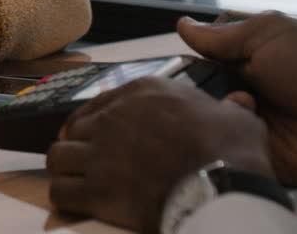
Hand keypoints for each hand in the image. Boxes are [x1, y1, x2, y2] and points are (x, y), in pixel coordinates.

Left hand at [47, 76, 273, 233]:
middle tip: (87, 161)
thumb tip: (238, 103)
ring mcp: (100, 152)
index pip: (100, 101)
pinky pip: (60, 191)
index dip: (95, 120)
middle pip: (74, 129)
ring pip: (58, 156)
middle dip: (79, 145)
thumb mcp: (237, 118)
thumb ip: (229, 108)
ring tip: (76, 180)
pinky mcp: (96, 189)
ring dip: (66, 169)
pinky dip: (65, 197)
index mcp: (143, 94)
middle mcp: (114, 118)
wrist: (222, 189)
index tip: (97, 133)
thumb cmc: (231, 153)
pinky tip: (76, 201)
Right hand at [177, 12, 296, 190]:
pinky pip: (219, 149)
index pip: (194, 63)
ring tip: (244, 105)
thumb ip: (222, 35)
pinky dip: (227, 138)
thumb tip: (183, 26)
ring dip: (216, 111)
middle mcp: (236, 93)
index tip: (186, 65)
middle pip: (191, 94)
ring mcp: (241, 124)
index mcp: (239, 62)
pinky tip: (248, 127)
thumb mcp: (269, 36)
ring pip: (201, 121)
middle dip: (197, 89)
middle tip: (219, 84)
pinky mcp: (247, 153)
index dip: (184, 64)